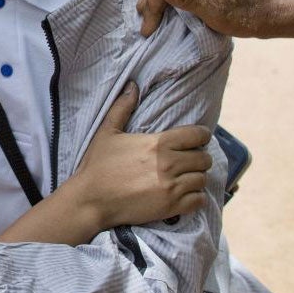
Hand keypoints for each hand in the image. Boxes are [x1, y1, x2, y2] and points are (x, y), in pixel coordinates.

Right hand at [70, 82, 212, 228]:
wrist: (90, 200)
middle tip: (191, 161)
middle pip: (204, 159)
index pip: (197, 135)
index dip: (202, 136)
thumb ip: (122, 107)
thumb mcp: (107, 132)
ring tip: (187, 178)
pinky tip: (186, 195)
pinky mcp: (170, 207)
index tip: (198, 139)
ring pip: (202, 179)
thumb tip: (133, 85)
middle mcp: (169, 163)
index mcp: (158, 143)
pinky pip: (198, 200)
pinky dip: (196, 198)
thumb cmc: (97, 165)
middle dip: (200, 158)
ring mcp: (171, 186)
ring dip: (197, 178)